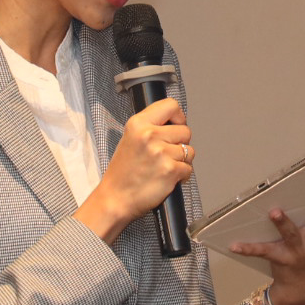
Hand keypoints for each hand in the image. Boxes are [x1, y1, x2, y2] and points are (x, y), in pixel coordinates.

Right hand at [74, 98, 191, 243]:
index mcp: (138, 124)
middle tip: (166, 154)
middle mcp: (149, 135)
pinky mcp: (170, 170)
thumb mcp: (130, 138)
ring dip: (181, 161)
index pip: (171, 105)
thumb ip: (150, 127)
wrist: (115, 199)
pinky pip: (188, 169)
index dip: (178, 116)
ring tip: (164, 167)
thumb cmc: (122, 173)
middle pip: (185, 130)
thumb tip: (175, 122)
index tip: (176, 125)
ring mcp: (161, 153)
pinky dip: (181, 176)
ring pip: (189, 151)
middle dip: (180, 143)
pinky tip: (166, 178)